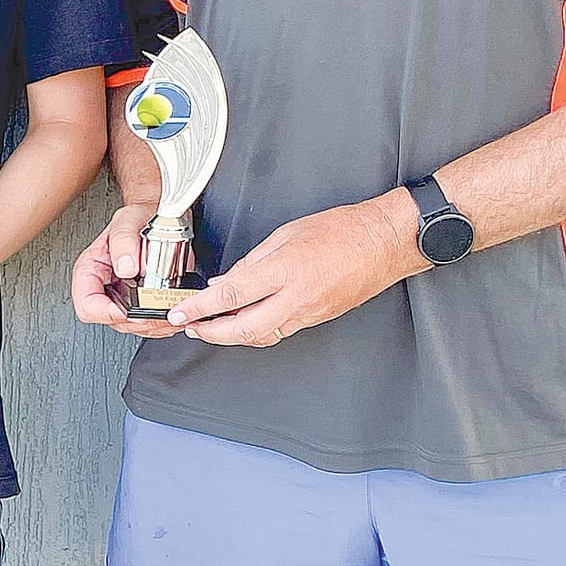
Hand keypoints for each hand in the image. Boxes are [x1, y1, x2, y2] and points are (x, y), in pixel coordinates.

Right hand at [70, 203, 180, 338]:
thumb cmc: (138, 217)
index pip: (86, 304)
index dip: (105, 312)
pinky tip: (173, 311)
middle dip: (138, 321)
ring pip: (132, 326)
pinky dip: (163, 323)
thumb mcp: (128, 221)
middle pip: (113, 320)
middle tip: (158, 312)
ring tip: (170, 312)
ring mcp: (122, 297)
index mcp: (91, 269)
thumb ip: (124, 242)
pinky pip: (148, 324)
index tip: (126, 311)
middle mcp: (104, 286)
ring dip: (154, 325)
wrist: (155, 215)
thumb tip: (125, 268)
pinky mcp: (140, 302)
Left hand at [166, 198, 419, 346]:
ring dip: (232, 335)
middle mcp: (297, 297)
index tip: (181, 313)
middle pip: (244, 328)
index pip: (232, 295)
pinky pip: (281, 331)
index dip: (201, 308)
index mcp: (285, 270)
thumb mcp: (286, 234)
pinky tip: (244, 321)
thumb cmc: (341, 230)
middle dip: (211, 333)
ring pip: (262, 335)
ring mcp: (310, 312)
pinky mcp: (319, 318)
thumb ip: (252, 261)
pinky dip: (256, 330)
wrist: (384, 243)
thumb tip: (226, 281)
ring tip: (210, 327)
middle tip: (189, 328)